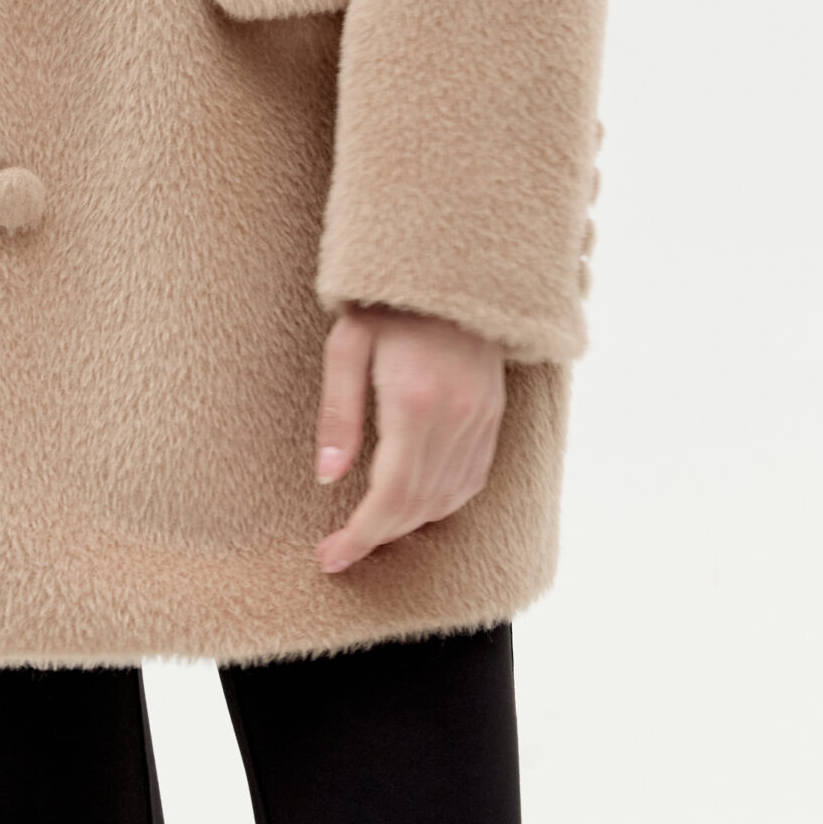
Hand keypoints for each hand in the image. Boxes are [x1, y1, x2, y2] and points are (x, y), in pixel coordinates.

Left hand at [313, 303, 505, 573]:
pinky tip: (417, 506)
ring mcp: (481, 417)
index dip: (360, 536)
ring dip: (409, 524)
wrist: (451, 264)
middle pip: (419, 506)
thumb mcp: (346, 346)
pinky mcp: (493, 413)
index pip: (390, 495)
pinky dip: (443, 503)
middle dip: (378, 536)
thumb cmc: (387, 302)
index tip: (330, 558)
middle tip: (340, 551)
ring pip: (449, 499)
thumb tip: (329, 476)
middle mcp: (455, 417)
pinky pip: (473, 479)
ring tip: (371, 531)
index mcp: (414, 402)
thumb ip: (339, 413)